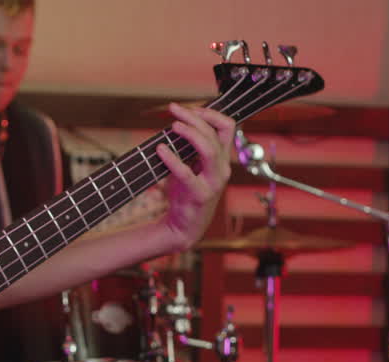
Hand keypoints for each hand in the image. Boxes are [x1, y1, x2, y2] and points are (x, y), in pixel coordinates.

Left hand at [154, 103, 236, 252]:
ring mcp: (213, 182)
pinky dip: (172, 159)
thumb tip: (177, 120)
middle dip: (195, 117)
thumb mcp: (192, 166)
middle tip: (174, 110)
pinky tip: (160, 149)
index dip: (211, 113)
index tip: (191, 108)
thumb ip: (191, 147)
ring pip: (209, 149)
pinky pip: (186, 173)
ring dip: (191, 134)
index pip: (228, 127)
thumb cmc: (186, 192)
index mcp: (222, 159)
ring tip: (173, 125)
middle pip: (215, 134)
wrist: (184, 226)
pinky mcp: (200, 195)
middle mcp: (223, 169)